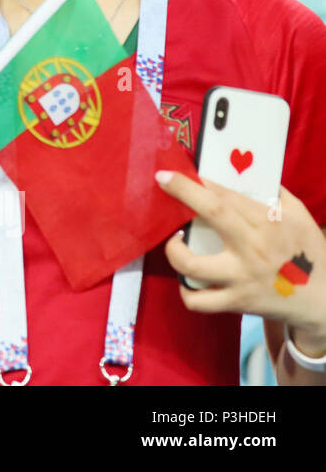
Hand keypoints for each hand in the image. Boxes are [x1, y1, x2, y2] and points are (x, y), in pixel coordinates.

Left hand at [157, 172, 325, 354]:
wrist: (324, 301)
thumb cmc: (308, 252)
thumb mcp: (298, 216)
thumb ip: (272, 194)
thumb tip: (243, 171)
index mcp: (270, 223)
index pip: (230, 195)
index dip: (201, 181)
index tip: (176, 170)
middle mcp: (253, 248)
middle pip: (213, 214)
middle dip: (183, 191)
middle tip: (161, 179)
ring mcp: (241, 278)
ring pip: (191, 265)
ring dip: (174, 250)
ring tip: (176, 242)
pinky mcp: (236, 302)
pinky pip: (198, 301)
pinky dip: (186, 290)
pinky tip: (187, 278)